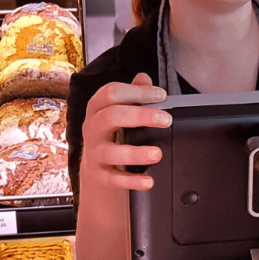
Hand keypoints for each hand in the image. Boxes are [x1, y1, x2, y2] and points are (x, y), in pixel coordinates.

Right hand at [81, 73, 170, 190]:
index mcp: (97, 107)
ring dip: (135, 153)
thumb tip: (144, 78)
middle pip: (111, 116)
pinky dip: (131, 181)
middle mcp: (93, 127)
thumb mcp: (120, 108)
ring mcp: (93, 151)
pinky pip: (112, 178)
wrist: (95, 163)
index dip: (137, 92)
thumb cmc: (113, 129)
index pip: (112, 92)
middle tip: (166, 119)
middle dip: (140, 116)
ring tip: (158, 153)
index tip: (161, 95)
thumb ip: (133, 93)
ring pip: (110, 151)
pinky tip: (149, 181)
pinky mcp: (98, 173)